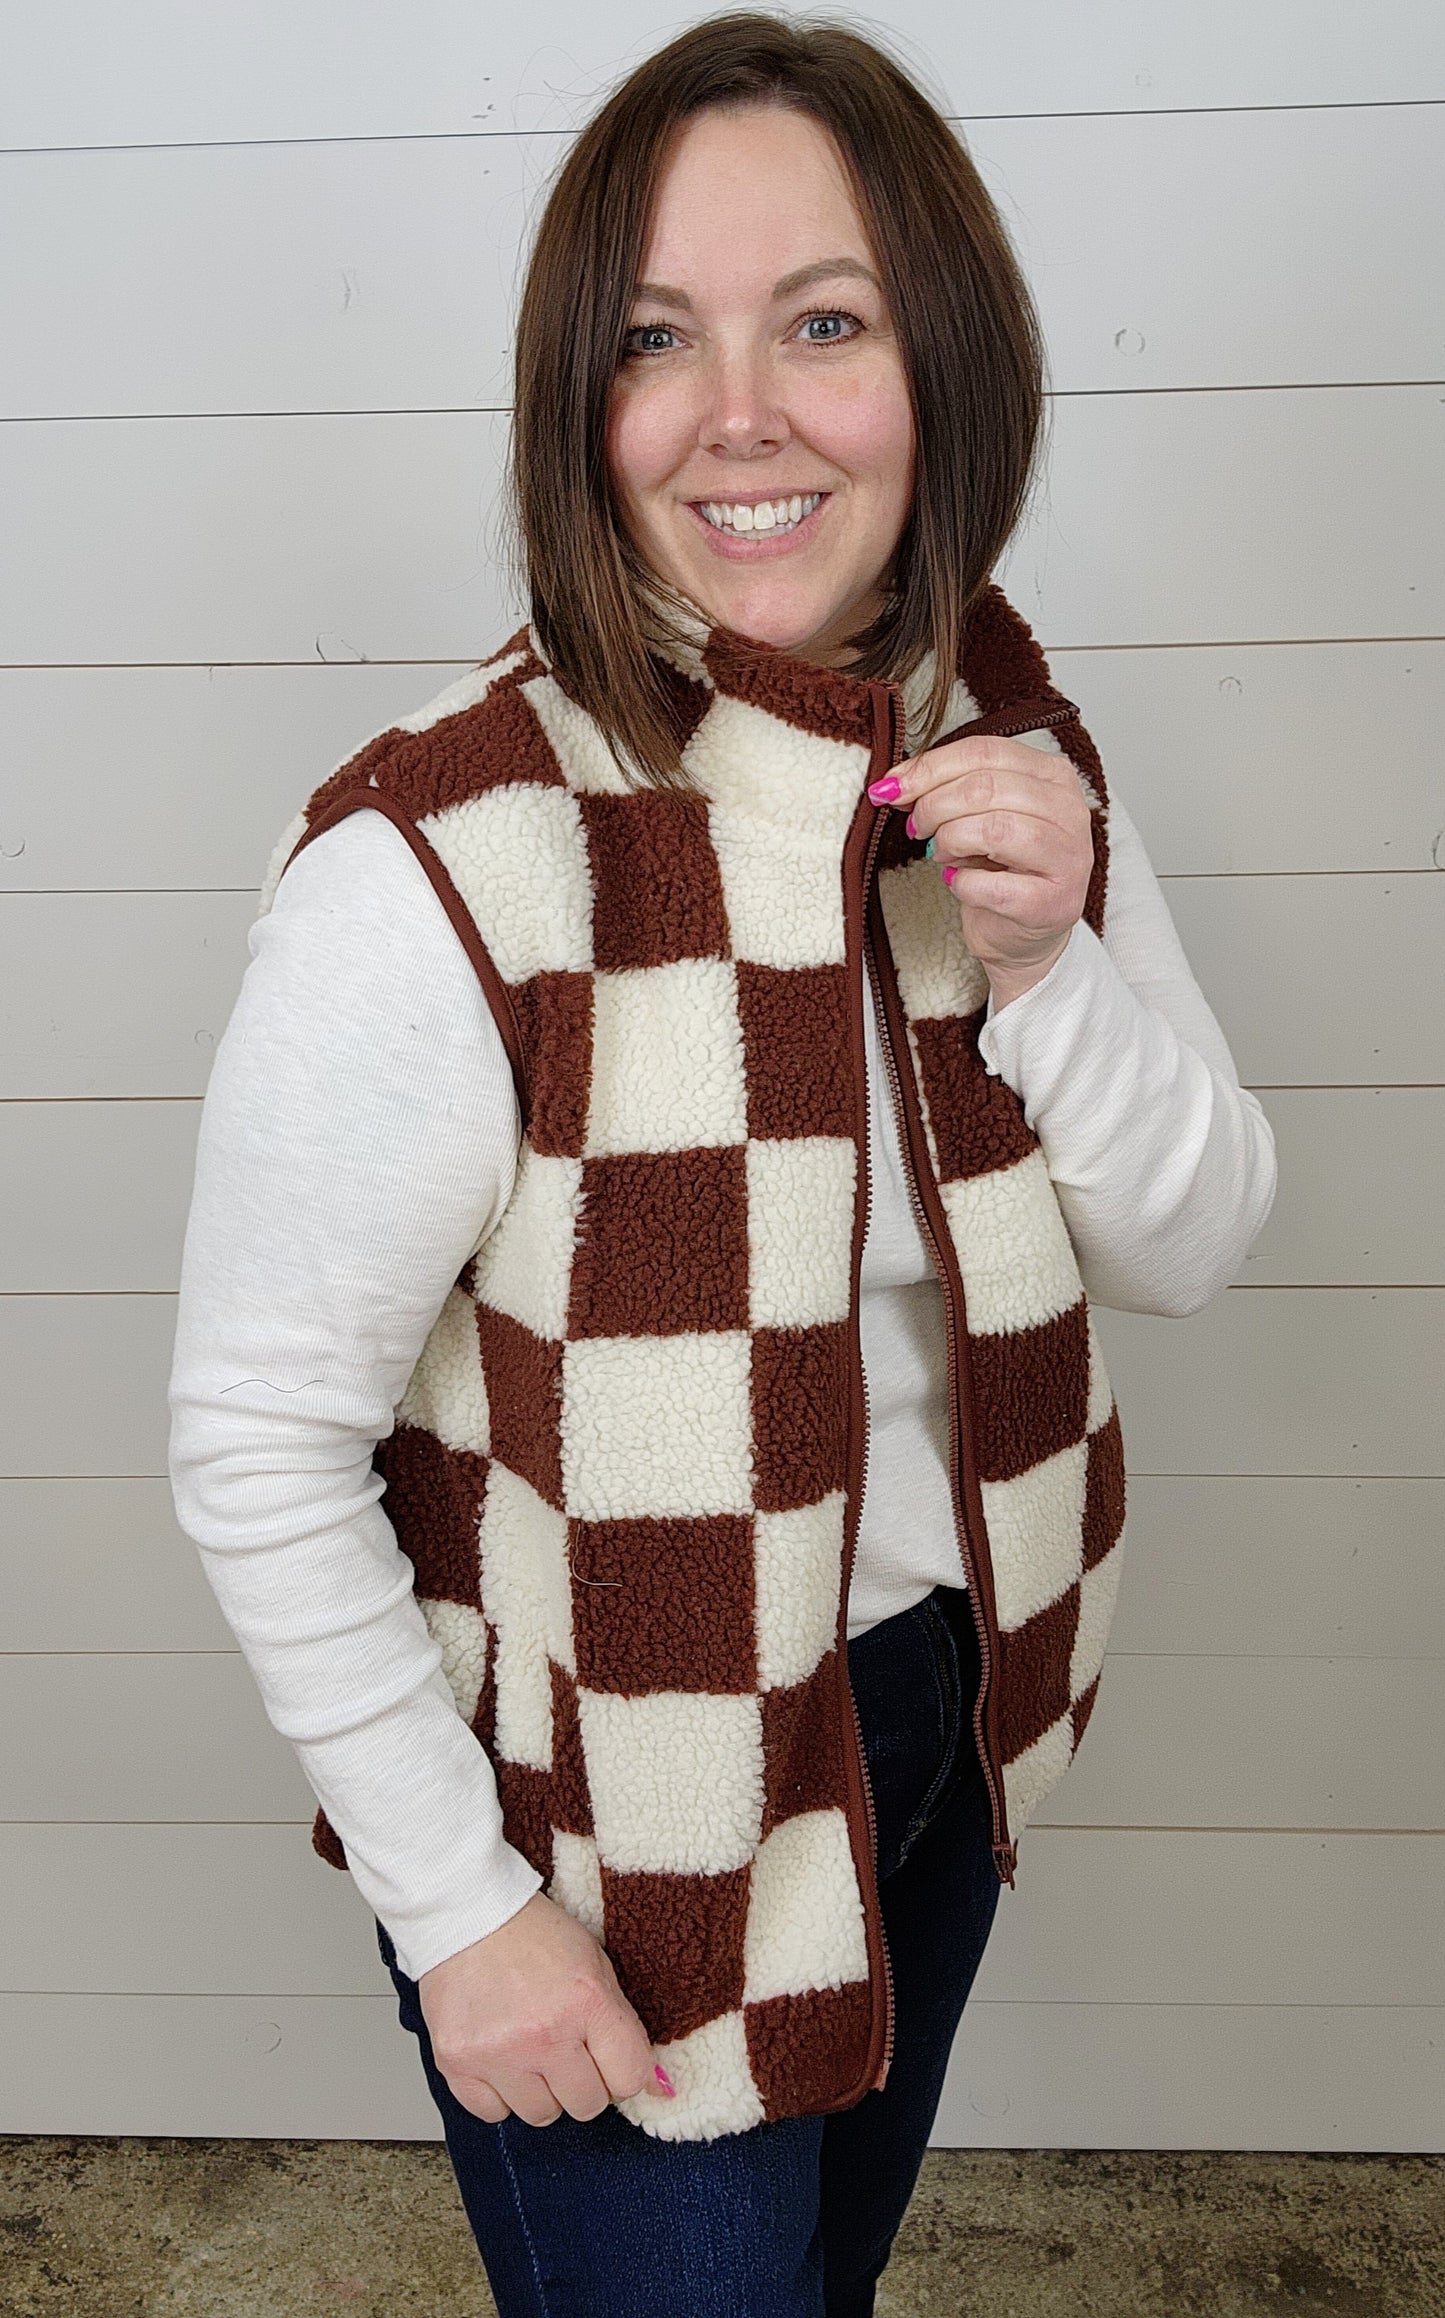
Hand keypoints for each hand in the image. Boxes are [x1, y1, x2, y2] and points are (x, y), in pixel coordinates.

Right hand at [417, 1888, 674, 2124]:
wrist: (468, 1914)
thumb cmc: (534, 1935)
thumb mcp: (595, 1965)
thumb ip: (624, 2027)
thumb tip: (659, 2089)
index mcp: (586, 2002)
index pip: (629, 2079)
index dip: (623, 2071)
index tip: (609, 2058)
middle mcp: (544, 2034)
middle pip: (587, 2105)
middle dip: (583, 2081)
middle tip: (566, 2048)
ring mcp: (498, 2053)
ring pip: (541, 2115)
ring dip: (541, 2089)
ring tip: (528, 2048)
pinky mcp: (457, 2063)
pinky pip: (492, 2113)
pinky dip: (499, 2094)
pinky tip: (499, 2057)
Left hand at [870, 733, 1094, 1008]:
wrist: (1021, 934)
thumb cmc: (1001, 870)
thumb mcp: (977, 815)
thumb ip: (947, 789)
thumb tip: (896, 783)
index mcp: (1052, 776)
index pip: (986, 751)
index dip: (930, 767)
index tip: (894, 787)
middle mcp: (1069, 811)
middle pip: (986, 787)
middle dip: (934, 806)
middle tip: (916, 827)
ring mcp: (1067, 858)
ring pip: (993, 829)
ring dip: (950, 841)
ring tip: (941, 854)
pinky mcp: (1052, 903)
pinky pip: (992, 885)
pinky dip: (962, 883)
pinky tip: (959, 882)